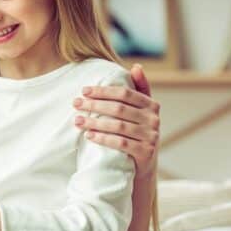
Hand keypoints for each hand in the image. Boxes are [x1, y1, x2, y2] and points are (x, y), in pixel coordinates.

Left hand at [73, 64, 159, 178]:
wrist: (145, 163)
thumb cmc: (137, 131)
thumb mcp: (140, 110)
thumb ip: (138, 89)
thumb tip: (136, 66)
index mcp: (151, 105)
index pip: (125, 93)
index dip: (103, 91)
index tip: (84, 91)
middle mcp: (154, 119)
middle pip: (119, 108)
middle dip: (94, 105)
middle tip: (76, 104)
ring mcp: (151, 136)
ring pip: (118, 126)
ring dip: (95, 122)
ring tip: (78, 120)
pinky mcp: (145, 152)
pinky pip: (120, 143)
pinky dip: (103, 138)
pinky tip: (88, 136)